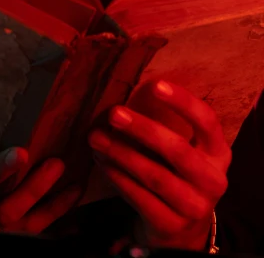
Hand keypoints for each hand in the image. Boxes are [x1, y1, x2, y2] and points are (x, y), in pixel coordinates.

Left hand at [88, 80, 231, 250]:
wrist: (182, 229)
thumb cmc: (175, 173)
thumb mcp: (182, 150)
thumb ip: (165, 125)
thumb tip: (124, 92)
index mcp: (218, 152)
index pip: (206, 121)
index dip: (183, 102)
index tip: (155, 84)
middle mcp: (213, 180)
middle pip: (178, 150)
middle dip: (143, 129)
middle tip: (114, 113)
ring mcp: (195, 207)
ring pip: (155, 176)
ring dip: (121, 154)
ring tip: (96, 137)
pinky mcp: (172, 226)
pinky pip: (140, 198)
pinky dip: (118, 177)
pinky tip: (102, 162)